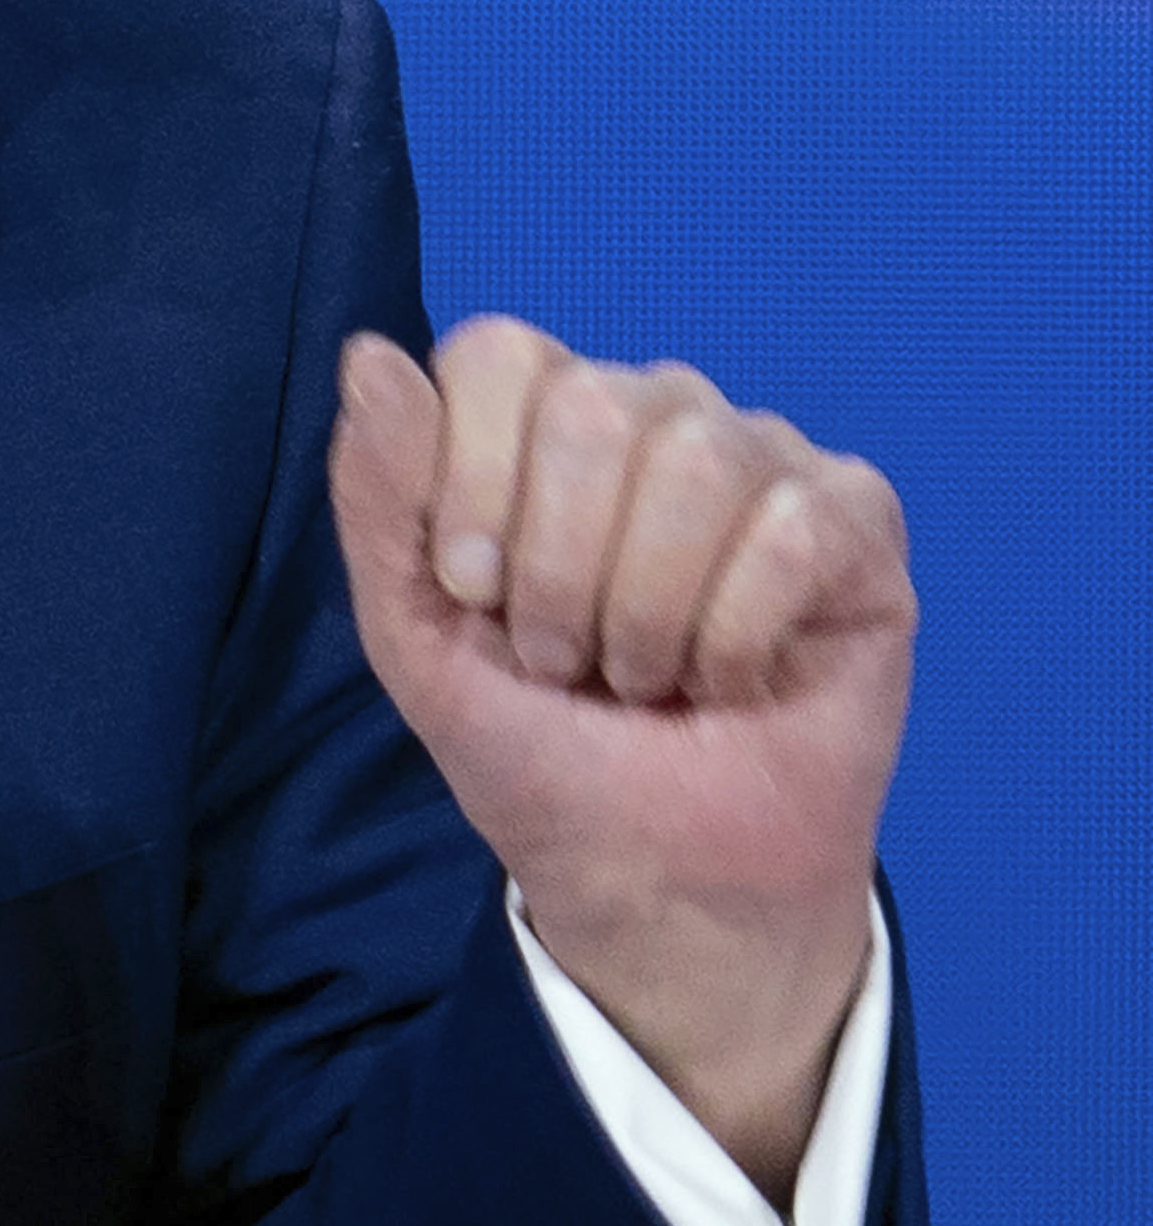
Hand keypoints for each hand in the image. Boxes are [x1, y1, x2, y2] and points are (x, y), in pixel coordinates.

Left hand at [327, 317, 912, 1199]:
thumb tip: (368, 353)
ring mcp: (764, 456)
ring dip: (646, 611)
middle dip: (558, 568)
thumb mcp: (415, 634)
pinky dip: (735, 636)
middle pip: (594, 405)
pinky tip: (732, 682)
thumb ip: (379, 495)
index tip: (472, 592)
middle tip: (567, 658)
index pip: (499, 354)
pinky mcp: (858, 521)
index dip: (473, 477)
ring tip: (645, 677)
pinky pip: (792, 531)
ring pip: (698, 460)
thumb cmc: (537, 745)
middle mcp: (657, 413)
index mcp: (541, 419)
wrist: (654, 872)